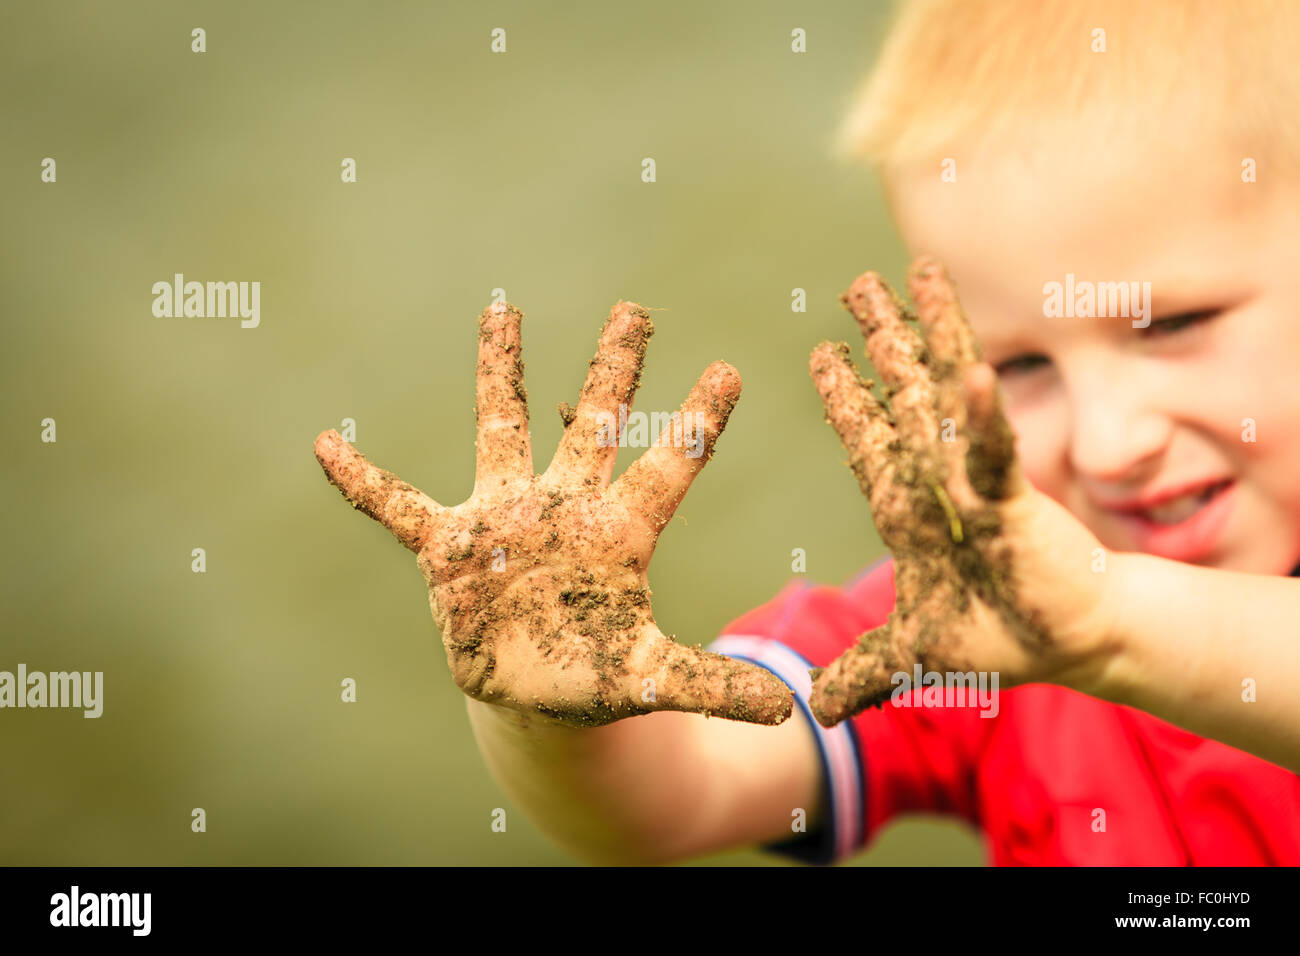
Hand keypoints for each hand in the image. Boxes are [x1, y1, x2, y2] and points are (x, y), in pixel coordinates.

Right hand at [314, 300, 792, 727]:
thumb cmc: (596, 674)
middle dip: (614, 370)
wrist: (533, 693)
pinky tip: (324, 446)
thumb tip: (788, 709)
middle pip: (594, 426)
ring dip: (504, 374)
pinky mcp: (448, 549)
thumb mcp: (649, 679)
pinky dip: (363, 483)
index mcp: (620, 534)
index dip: (697, 423)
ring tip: (503, 309)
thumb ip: (710, 685)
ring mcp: (504, 519)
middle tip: (636, 310)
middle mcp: (565, 509)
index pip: (667, 468)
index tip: (732, 371)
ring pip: (503, 431)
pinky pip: (397, 507)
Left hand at [806, 259, 1118, 726]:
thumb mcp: (916, 653)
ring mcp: (972, 487)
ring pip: (944, 400)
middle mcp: (937, 485)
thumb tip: (811, 705)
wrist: (1071, 645)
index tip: (824, 354)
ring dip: (929, 339)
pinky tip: (970, 374)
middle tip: (859, 286)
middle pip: (903, 400)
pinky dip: (980, 419)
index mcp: (909, 512)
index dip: (849, 400)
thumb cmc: (999, 635)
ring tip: (913, 274)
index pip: (870, 443)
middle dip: (883, 343)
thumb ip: (865, 667)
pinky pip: (992, 453)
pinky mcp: (1012, 503)